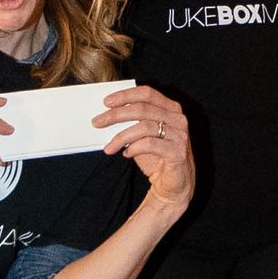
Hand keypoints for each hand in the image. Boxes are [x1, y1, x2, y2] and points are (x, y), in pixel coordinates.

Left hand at [94, 85, 195, 212]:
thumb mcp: (143, 136)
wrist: (174, 185)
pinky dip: (134, 148)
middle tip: (97, 122)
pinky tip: (126, 154)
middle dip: (116, 115)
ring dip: (121, 137)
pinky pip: (149, 144)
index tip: (106, 102)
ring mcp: (180, 136)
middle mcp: (178, 120)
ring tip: (109, 147)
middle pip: (142, 109)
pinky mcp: (177, 152)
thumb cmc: (157, 158)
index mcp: (171, 109)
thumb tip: (107, 116)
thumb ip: (133, 123)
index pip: (147, 93)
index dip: (125, 95)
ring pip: (144, 127)